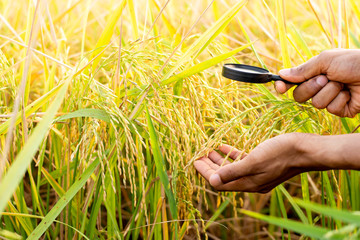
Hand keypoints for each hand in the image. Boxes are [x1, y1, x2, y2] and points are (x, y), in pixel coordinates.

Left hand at [194, 133, 325, 192]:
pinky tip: (224, 147)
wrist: (305, 149)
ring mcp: (258, 173)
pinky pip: (242, 161)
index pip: (220, 182)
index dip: (205, 173)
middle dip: (210, 166)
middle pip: (224, 176)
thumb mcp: (254, 162)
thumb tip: (212, 181)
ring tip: (209, 150)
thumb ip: (232, 171)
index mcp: (248, 183)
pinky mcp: (263, 164)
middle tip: (199, 155)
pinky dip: (232, 155)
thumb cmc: (280, 154)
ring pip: (232, 168)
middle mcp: (251, 181)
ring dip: (220, 160)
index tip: (195, 161)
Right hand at [275, 49, 359, 117]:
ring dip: (329, 92)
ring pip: (315, 104)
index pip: (293, 82)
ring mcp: (330, 99)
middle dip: (312, 87)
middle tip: (326, 78)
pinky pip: (331, 109)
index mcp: (315, 73)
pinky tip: (350, 94)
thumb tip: (282, 73)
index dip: (284, 85)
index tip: (279, 88)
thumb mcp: (326, 61)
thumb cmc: (353, 62)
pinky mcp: (341, 110)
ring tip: (343, 84)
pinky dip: (340, 100)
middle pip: (299, 96)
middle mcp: (320, 87)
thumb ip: (303, 69)